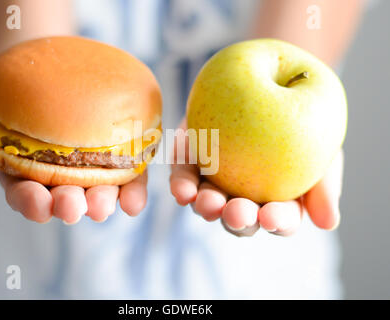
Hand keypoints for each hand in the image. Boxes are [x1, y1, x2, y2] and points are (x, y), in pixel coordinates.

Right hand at [0, 99, 147, 223]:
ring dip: (102, 202)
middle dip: (69, 206)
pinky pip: (128, 175)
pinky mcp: (118, 155)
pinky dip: (132, 192)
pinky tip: (134, 203)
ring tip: (104, 205)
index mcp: (27, 174)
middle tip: (73, 207)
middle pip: (65, 198)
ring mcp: (90, 168)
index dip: (31, 203)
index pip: (26, 195)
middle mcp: (60, 176)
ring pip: (98, 190)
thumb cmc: (11, 96)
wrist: (44, 67)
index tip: (38, 204)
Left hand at [169, 118, 342, 236]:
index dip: (276, 221)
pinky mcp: (193, 162)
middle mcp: (245, 197)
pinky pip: (184, 177)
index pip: (280, 220)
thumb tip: (329, 223)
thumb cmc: (302, 122)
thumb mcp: (321, 148)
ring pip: (209, 202)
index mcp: (278, 201)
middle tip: (236, 213)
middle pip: (240, 218)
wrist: (273, 83)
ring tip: (206, 202)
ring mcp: (217, 181)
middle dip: (237, 219)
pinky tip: (182, 189)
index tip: (272, 217)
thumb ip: (324, 184)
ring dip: (206, 206)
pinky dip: (182, 185)